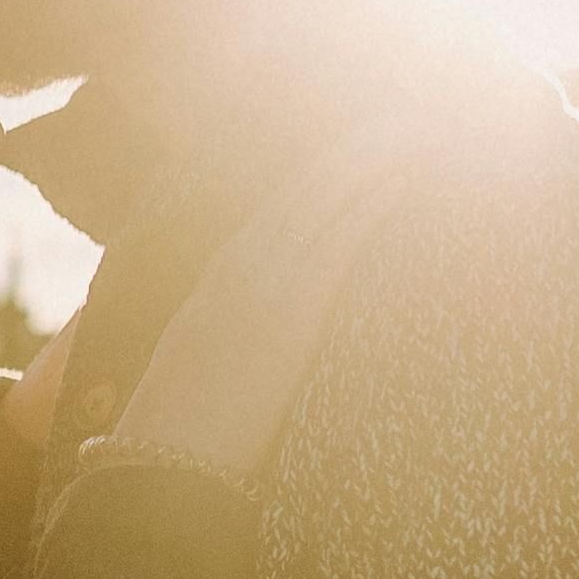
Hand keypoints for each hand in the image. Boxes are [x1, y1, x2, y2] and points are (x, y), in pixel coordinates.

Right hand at [109, 114, 424, 485]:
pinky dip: (369, 201)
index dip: (317, 173)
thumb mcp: (194, 360)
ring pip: (326, 203)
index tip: (352, 144)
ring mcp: (268, 283)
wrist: (168, 459)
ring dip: (371, 163)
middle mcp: (243, 269)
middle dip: (352, 152)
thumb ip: (228, 327)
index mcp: (217, 280)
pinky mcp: (295, 307)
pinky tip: (400, 178)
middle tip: (398, 119)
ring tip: (411, 132)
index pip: (275, 208)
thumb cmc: (178, 426)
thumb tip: (255, 326)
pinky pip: (339, 238)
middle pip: (305, 192)